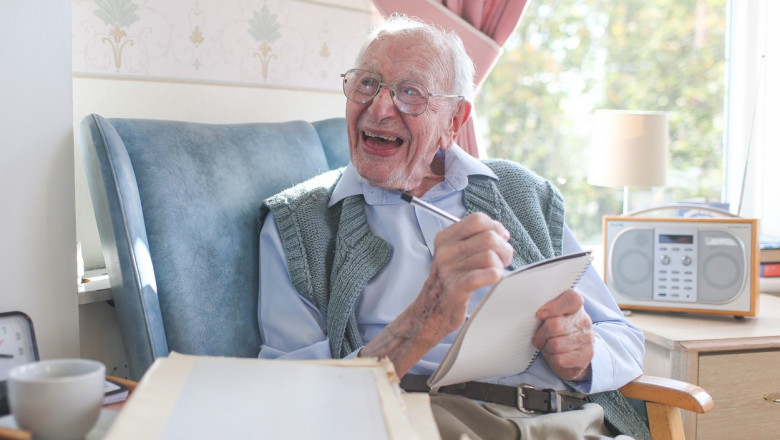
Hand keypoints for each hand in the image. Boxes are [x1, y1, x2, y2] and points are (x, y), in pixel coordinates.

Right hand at [360, 212, 512, 375]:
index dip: (495, 228)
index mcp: (445, 239)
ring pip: (491, 256)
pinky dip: (496, 276)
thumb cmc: (446, 283)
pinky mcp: (457, 287)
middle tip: (502, 260)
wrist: (429, 312)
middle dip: (504, 249)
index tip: (499, 238)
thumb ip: (473, 239)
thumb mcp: (452, 254)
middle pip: (489, 237)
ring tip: (495, 272)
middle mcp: (445, 251)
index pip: (477, 220)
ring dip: (500, 265)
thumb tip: (500, 232)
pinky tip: (492, 279)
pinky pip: (488, 274)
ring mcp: (449, 269)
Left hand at [531, 289, 593, 380]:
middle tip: (538, 337)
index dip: (553, 307)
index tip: (539, 314)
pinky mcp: (586, 355)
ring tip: (549, 345)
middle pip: (555, 325)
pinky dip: (552, 358)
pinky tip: (556, 355)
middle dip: (541, 333)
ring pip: (556, 344)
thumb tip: (533, 311)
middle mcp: (584, 321)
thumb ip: (545, 308)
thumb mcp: (551, 315)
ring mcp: (587, 338)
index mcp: (576, 306)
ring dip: (547, 347)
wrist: (574, 353)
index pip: (571, 299)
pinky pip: (560, 359)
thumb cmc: (556, 330)